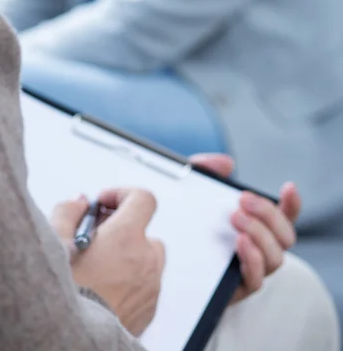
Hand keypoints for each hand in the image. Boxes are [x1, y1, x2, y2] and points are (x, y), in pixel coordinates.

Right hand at [51, 189, 164, 336]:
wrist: (69, 339)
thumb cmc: (65, 294)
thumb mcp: (54, 241)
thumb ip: (68, 212)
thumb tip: (79, 203)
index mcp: (125, 238)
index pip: (143, 199)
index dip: (122, 194)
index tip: (104, 202)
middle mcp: (145, 261)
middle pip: (145, 231)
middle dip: (122, 230)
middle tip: (95, 236)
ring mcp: (150, 288)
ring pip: (147, 260)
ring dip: (128, 256)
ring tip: (99, 266)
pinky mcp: (149, 312)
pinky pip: (146, 286)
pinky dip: (131, 281)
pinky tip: (104, 287)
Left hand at [191, 154, 300, 302]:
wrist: (159, 260)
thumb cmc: (184, 221)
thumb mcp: (190, 192)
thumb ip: (205, 171)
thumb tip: (227, 163)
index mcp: (254, 225)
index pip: (284, 216)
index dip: (291, 203)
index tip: (287, 187)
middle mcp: (259, 248)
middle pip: (285, 236)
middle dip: (268, 215)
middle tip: (243, 200)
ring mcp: (250, 268)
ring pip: (275, 258)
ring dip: (260, 235)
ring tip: (236, 219)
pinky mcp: (236, 287)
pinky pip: (256, 280)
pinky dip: (253, 260)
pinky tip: (240, 244)